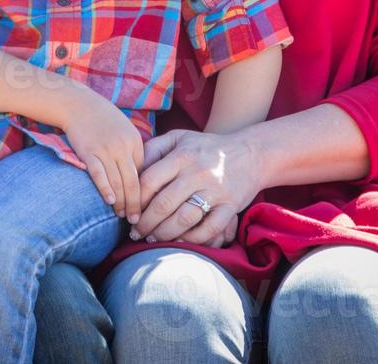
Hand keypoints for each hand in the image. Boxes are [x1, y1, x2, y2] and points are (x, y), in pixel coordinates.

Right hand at [63, 92, 144, 223]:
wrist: (79, 105)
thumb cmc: (103, 119)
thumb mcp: (125, 130)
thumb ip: (132, 151)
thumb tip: (137, 177)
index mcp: (135, 142)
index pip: (143, 173)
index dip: (145, 193)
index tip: (145, 207)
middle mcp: (122, 147)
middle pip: (133, 182)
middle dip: (135, 204)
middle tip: (136, 219)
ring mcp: (105, 150)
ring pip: (117, 182)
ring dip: (120, 202)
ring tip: (122, 215)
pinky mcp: (88, 152)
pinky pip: (99, 174)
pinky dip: (105, 189)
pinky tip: (109, 201)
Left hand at [132, 128, 264, 246]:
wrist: (250, 153)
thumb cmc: (206, 147)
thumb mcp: (179, 137)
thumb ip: (153, 148)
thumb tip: (132, 169)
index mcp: (182, 155)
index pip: (150, 180)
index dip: (135, 199)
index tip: (127, 211)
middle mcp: (197, 173)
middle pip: (163, 203)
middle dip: (145, 222)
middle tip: (135, 232)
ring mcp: (215, 191)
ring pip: (183, 219)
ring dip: (163, 234)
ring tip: (152, 238)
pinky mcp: (230, 207)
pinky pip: (209, 229)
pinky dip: (192, 239)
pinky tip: (178, 241)